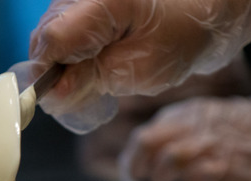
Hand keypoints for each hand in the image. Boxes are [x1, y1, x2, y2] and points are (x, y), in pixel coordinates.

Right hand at [27, 0, 250, 132]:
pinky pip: (64, 30)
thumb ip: (93, 80)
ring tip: (100, 76)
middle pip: (45, 36)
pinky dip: (75, 52)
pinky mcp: (83, 1)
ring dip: (66, 63)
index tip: (62, 99)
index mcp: (100, 2)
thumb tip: (54, 94)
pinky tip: (98, 62)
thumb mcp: (141, 69)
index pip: (51, 40)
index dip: (50, 76)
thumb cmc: (183, 34)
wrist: (205, 5)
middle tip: (89, 92)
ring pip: (50, 34)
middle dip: (58, 71)